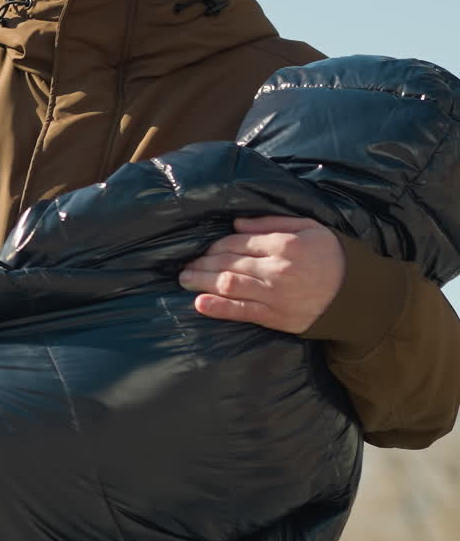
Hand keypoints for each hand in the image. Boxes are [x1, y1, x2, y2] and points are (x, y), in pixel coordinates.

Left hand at [178, 216, 345, 332]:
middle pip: (229, 262)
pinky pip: (242, 312)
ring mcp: (275, 295)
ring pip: (229, 285)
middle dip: (203, 262)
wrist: (356, 294)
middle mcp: (276, 269)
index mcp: (284, 244)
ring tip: (185, 279)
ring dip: (202, 281)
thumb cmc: (332, 255)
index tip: (206, 248)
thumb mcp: (309, 227)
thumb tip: (236, 224)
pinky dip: (218, 308)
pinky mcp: (276, 317)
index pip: (238, 242)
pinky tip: (199, 303)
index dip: (217, 244)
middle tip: (186, 264)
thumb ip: (271, 222)